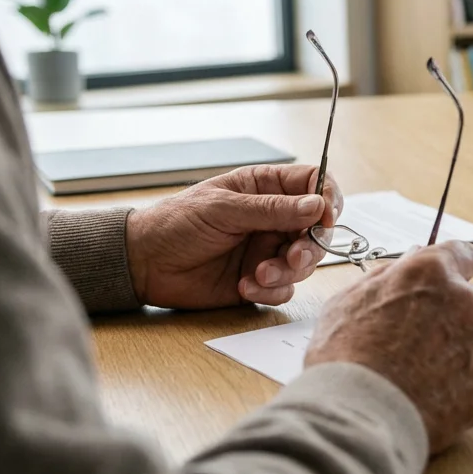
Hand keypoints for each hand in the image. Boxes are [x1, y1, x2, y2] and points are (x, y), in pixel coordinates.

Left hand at [126, 165, 342, 308]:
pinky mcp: (261, 279)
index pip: (314, 183)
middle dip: (310, 245)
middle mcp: (274, 218)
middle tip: (292, 256)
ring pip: (305, 261)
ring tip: (258, 275)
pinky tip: (244, 286)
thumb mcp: (223, 209)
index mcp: (266, 188)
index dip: (327, 198)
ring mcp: (269, 249)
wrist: (145, 264)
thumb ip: (271, 209)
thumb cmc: (177, 224)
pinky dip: (271, 290)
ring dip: (288, 271)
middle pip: (317, 228)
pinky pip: (286, 288)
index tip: (325, 217)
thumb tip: (316, 205)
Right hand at [306, 242, 472, 452]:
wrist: (357, 417)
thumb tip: (409, 262)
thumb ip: (386, 276)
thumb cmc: (344, 357)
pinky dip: (462, 384)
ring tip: (418, 377)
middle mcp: (463, 301)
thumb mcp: (348, 301)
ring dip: (455, 351)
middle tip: (416, 342)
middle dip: (449, 315)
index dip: (453, 268)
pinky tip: (431, 396)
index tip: (445, 283)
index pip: (463, 254)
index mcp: (430, 274)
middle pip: (468, 301)